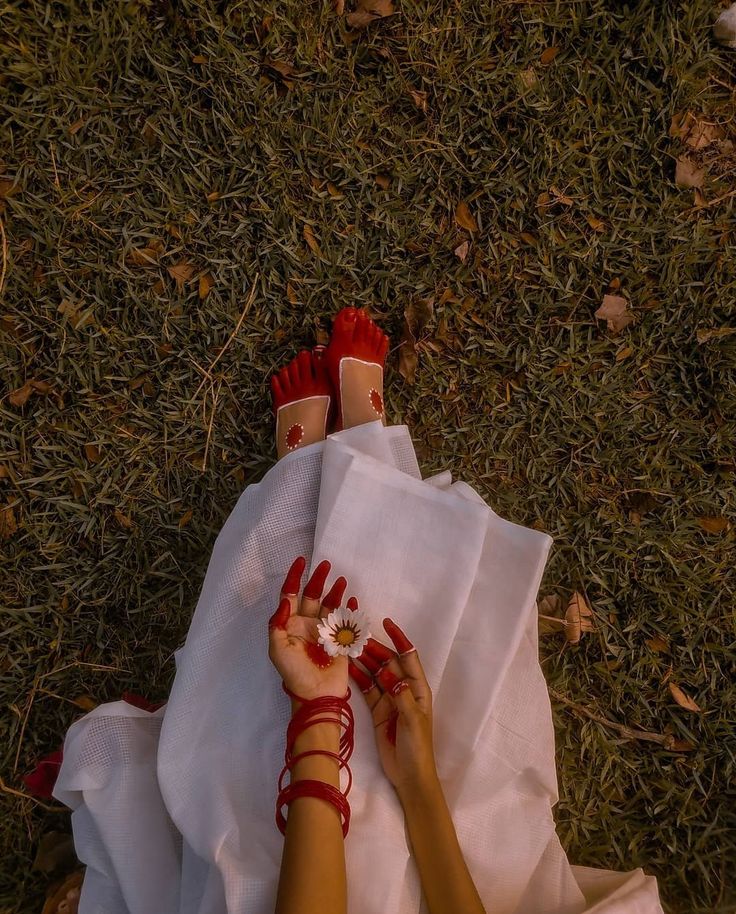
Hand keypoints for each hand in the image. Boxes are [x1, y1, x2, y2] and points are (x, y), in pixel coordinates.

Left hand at [268, 557, 352, 702]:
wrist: (316, 695)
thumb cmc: (294, 672)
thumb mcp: (278, 648)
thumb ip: (278, 623)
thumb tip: (286, 600)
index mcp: (291, 625)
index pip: (291, 595)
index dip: (294, 577)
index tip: (300, 561)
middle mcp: (307, 624)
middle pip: (312, 595)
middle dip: (319, 579)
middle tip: (327, 564)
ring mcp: (325, 632)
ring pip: (330, 605)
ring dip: (335, 592)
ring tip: (342, 580)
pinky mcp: (340, 640)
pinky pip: (346, 620)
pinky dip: (350, 609)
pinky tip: (352, 599)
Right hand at [349, 619, 437, 795]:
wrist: (410, 775)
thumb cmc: (418, 746)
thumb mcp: (412, 720)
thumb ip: (401, 696)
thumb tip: (389, 674)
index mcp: (418, 688)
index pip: (408, 657)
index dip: (400, 638)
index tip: (386, 622)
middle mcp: (404, 689)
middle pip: (389, 663)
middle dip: (375, 649)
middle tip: (356, 638)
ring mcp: (390, 699)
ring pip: (376, 674)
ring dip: (364, 661)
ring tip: (348, 649)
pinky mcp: (378, 710)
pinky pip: (368, 689)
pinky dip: (359, 678)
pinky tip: (347, 669)